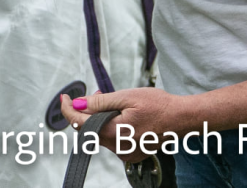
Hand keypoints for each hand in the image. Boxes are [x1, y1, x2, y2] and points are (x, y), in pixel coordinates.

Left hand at [59, 88, 185, 162]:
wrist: (182, 118)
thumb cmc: (158, 105)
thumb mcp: (127, 97)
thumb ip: (100, 102)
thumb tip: (78, 104)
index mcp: (115, 134)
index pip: (81, 125)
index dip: (68, 110)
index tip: (64, 97)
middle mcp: (119, 148)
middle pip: (90, 130)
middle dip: (87, 112)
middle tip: (95, 94)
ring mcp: (126, 153)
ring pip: (101, 134)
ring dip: (100, 118)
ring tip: (112, 102)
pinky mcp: (132, 153)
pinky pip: (113, 139)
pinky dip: (110, 126)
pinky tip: (119, 114)